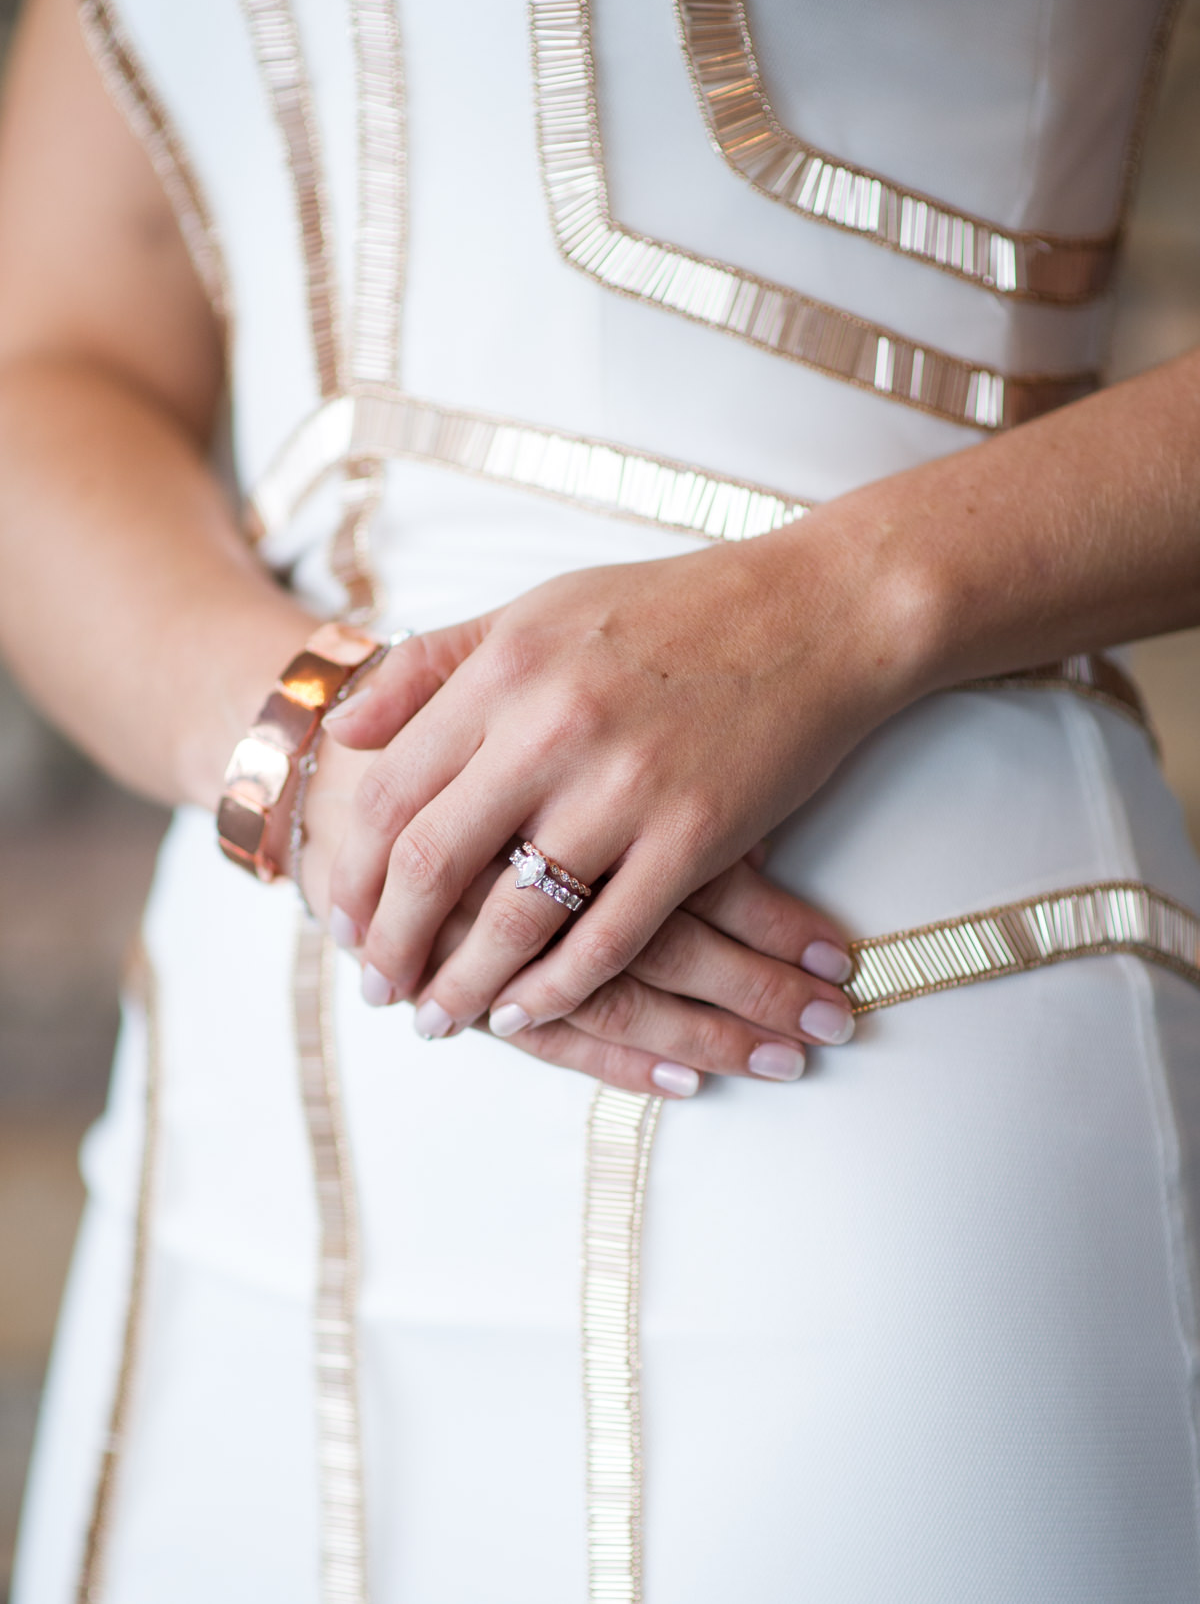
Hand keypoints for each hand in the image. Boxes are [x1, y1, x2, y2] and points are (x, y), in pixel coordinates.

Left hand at [325, 525, 906, 1046]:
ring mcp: (626, 787)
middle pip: (433, 864)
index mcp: (504, 669)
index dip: (354, 871)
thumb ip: (435, 664)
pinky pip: (608, 939)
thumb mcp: (537, 609)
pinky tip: (524, 1011)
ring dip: (465, 984)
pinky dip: (556, 989)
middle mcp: (551, 728)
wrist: (813, 610)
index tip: (340, 918)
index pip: (391, 794)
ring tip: (439, 1018)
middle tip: (376, 988)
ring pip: (515, 917)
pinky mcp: (696, 836)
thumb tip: (343, 729)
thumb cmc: (670, 608)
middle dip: (392, 944)